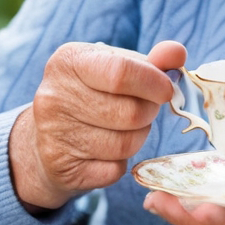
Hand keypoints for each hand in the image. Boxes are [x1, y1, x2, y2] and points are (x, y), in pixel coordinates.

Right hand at [9, 39, 187, 210]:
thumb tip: (177, 54)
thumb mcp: (116, 68)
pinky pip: (113, 170)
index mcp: (69, 61)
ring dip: (138, 138)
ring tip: (127, 129)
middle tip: (146, 110)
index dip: (153, 83)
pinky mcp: (60, 167)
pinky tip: (107, 152)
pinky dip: (121, 163)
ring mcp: (53, 133)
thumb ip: (151, 61)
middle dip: (149, 113)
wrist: (46, 137)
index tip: (168, 90)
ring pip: (124, 145)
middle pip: (129, 113)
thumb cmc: (93, 94)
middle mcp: (54, 96)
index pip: (120, 73)